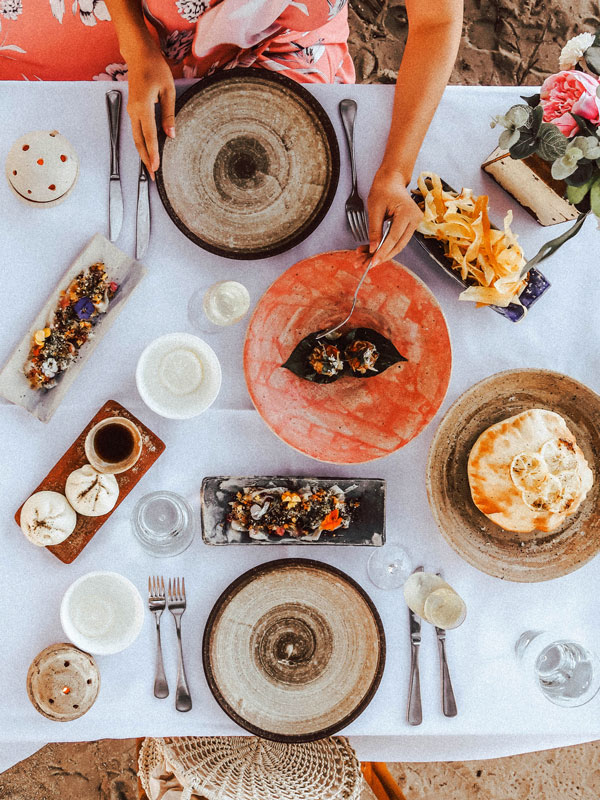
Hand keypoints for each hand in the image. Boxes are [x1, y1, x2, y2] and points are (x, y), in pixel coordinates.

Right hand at [126, 41, 175, 179]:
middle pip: (139, 141)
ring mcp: (131, 110)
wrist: (139, 54)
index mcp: (143, 107)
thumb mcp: (168, 90)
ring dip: (143, 153)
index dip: (153, 153)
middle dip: (146, 160)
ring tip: (151, 167)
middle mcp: (134, 111)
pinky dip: (142, 143)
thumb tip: (171, 135)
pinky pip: (137, 130)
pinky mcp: (133, 109)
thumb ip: (169, 114)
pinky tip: (148, 151)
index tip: (156, 168)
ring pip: (136, 137)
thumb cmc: (155, 68)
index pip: (149, 136)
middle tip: (152, 176)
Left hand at [367, 167, 422, 264]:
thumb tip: (373, 249)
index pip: (394, 238)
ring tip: (364, 258)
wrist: (392, 179)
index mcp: (407, 213)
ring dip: (382, 253)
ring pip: (398, 245)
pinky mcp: (410, 226)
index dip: (382, 252)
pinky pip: (397, 240)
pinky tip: (371, 251)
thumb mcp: (374, 209)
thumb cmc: (383, 189)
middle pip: (398, 245)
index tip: (372, 263)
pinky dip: (385, 246)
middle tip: (365, 265)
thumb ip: (374, 230)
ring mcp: (414, 223)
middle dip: (381, 256)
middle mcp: (415, 219)